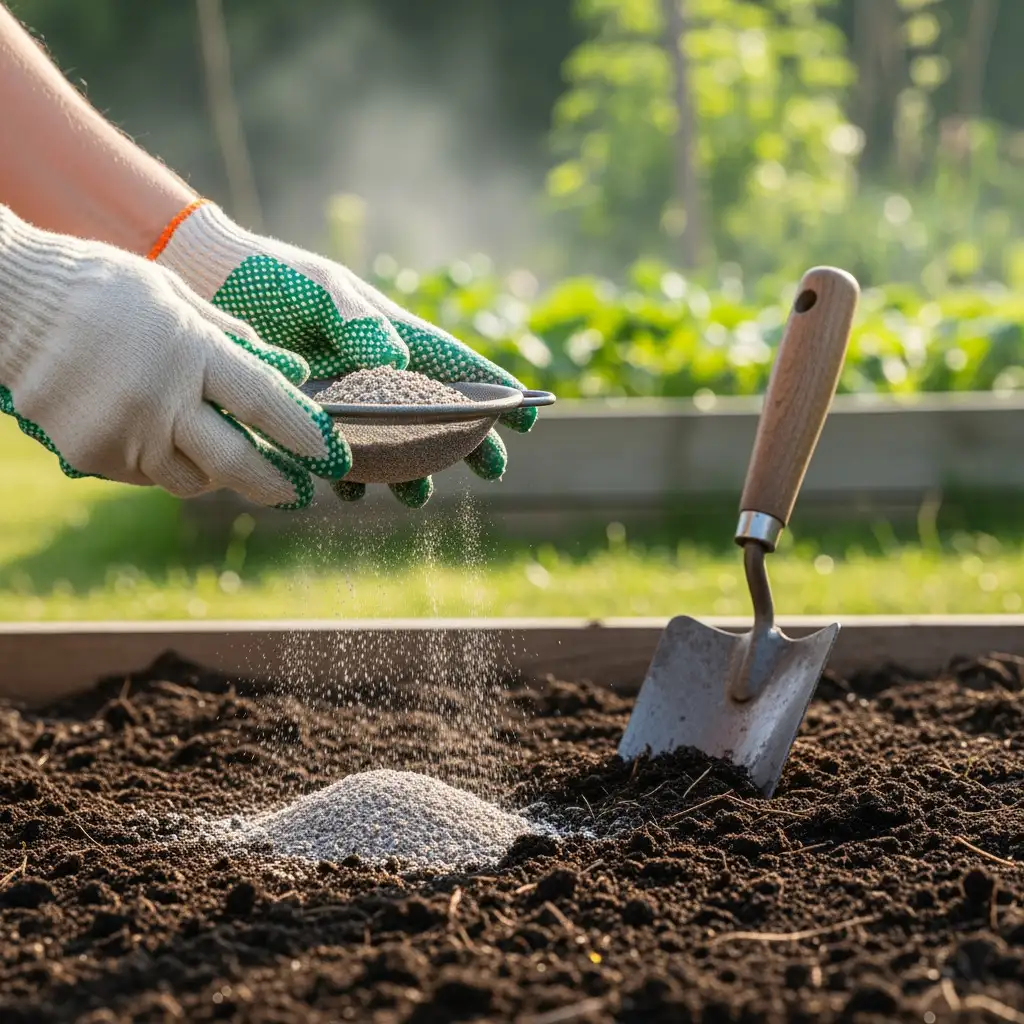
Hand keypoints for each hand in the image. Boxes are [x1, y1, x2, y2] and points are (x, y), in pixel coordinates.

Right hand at [0, 205, 351, 508]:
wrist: (9, 300)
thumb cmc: (104, 288)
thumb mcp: (176, 295)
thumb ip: (234, 339)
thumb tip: (291, 370)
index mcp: (192, 351)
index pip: (266, 404)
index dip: (304, 436)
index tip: (332, 457)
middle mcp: (162, 400)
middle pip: (237, 462)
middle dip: (275, 484)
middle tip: (299, 493)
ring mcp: (125, 433)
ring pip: (193, 479)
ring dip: (217, 474)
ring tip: (226, 458)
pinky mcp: (93, 455)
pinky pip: (148, 475)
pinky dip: (166, 464)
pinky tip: (161, 437)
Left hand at [155, 202, 537, 507]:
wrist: (209, 287)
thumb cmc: (270, 277)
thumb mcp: (318, 290)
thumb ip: (356, 322)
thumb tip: (392, 359)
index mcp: (389, 336)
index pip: (453, 365)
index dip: (490, 391)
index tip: (525, 416)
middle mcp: (374, 372)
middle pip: (434, 414)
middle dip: (465, 443)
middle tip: (491, 470)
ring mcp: (343, 399)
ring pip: (391, 444)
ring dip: (408, 472)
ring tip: (416, 495)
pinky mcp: (307, 418)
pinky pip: (338, 455)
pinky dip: (350, 476)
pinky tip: (348, 491)